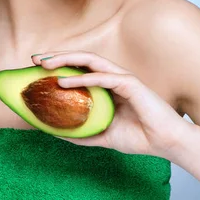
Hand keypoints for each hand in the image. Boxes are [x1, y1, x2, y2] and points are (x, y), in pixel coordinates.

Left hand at [31, 51, 191, 157]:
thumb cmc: (139, 137)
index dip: (59, 65)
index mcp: (107, 86)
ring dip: (66, 60)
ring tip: (45, 64)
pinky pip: (102, 78)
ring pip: (90, 61)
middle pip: (81, 60)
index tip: (37, 68)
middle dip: (57, 56)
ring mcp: (122, 78)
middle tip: (34, 59)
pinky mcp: (130, 84)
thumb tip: (58, 134)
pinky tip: (64, 81)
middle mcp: (112, 77)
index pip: (80, 69)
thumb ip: (83, 132)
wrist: (165, 143)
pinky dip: (82, 78)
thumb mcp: (103, 135)